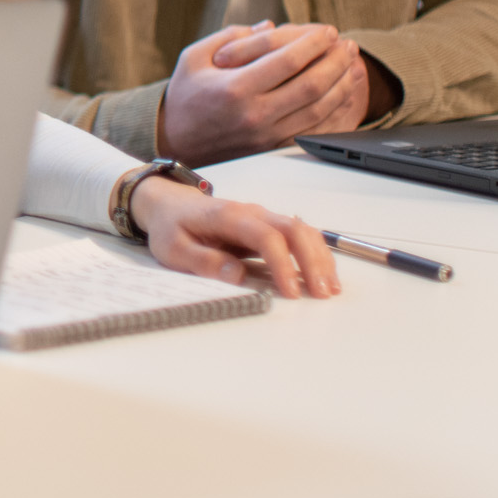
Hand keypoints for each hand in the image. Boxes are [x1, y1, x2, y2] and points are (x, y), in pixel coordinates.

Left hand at [129, 178, 339, 298]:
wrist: (168, 204)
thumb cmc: (171, 227)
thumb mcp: (174, 249)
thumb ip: (204, 261)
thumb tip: (237, 276)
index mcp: (227, 217)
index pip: (266, 237)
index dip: (282, 264)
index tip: (289, 292)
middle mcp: (251, 213)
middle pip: (293, 229)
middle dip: (312, 261)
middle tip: (321, 293)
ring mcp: (261, 217)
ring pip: (302, 230)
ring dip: (319, 258)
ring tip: (329, 289)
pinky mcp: (267, 226)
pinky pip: (298, 235)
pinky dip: (315, 254)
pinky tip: (324, 275)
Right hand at [158, 21, 368, 163]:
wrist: (175, 140)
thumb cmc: (186, 94)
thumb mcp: (194, 57)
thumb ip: (230, 36)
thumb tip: (269, 26)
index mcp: (235, 88)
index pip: (287, 61)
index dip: (313, 44)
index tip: (328, 31)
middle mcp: (254, 114)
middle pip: (311, 86)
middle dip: (335, 62)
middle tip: (347, 45)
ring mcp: (266, 136)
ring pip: (319, 110)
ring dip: (342, 85)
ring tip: (351, 65)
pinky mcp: (273, 149)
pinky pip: (315, 131)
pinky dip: (336, 113)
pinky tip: (344, 95)